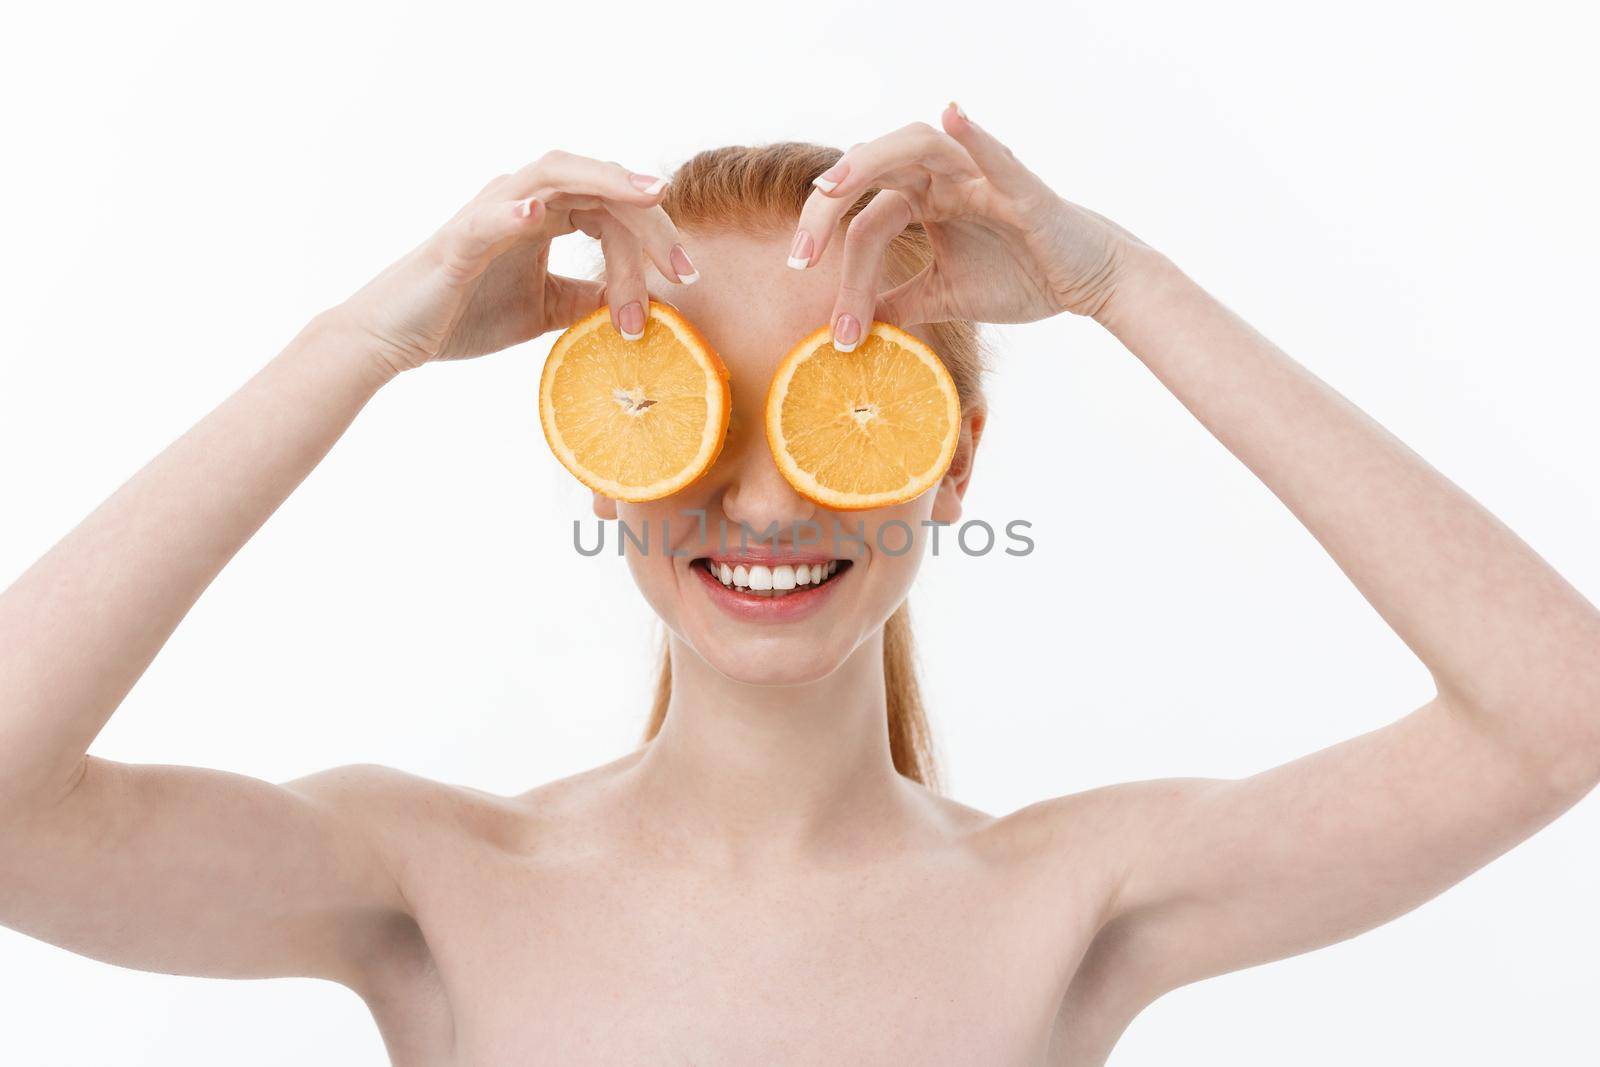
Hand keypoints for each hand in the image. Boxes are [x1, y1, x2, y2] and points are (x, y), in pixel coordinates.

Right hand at [335, 151, 700, 374]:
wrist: (398, 337)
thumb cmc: (465, 315)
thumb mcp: (545, 309)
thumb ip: (587, 298)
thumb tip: (640, 302)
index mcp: (545, 214)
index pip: (614, 208)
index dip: (656, 238)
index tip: (687, 280)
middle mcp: (522, 199)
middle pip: (600, 185)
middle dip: (650, 221)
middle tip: (685, 267)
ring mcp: (490, 211)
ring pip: (556, 175)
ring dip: (606, 185)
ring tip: (646, 197)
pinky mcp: (460, 239)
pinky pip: (491, 216)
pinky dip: (514, 210)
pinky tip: (538, 214)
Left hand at [789, 104, 1141, 347]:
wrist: (1085, 281)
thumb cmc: (1020, 276)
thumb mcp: (943, 297)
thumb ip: (897, 303)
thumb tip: (850, 330)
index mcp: (922, 201)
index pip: (864, 226)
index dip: (842, 276)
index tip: (836, 333)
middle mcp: (944, 179)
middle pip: (871, 173)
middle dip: (827, 210)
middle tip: (798, 256)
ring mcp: (981, 177)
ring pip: (917, 147)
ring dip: (870, 161)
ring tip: (832, 186)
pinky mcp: (1023, 190)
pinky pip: (995, 156)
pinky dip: (975, 136)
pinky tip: (952, 114)